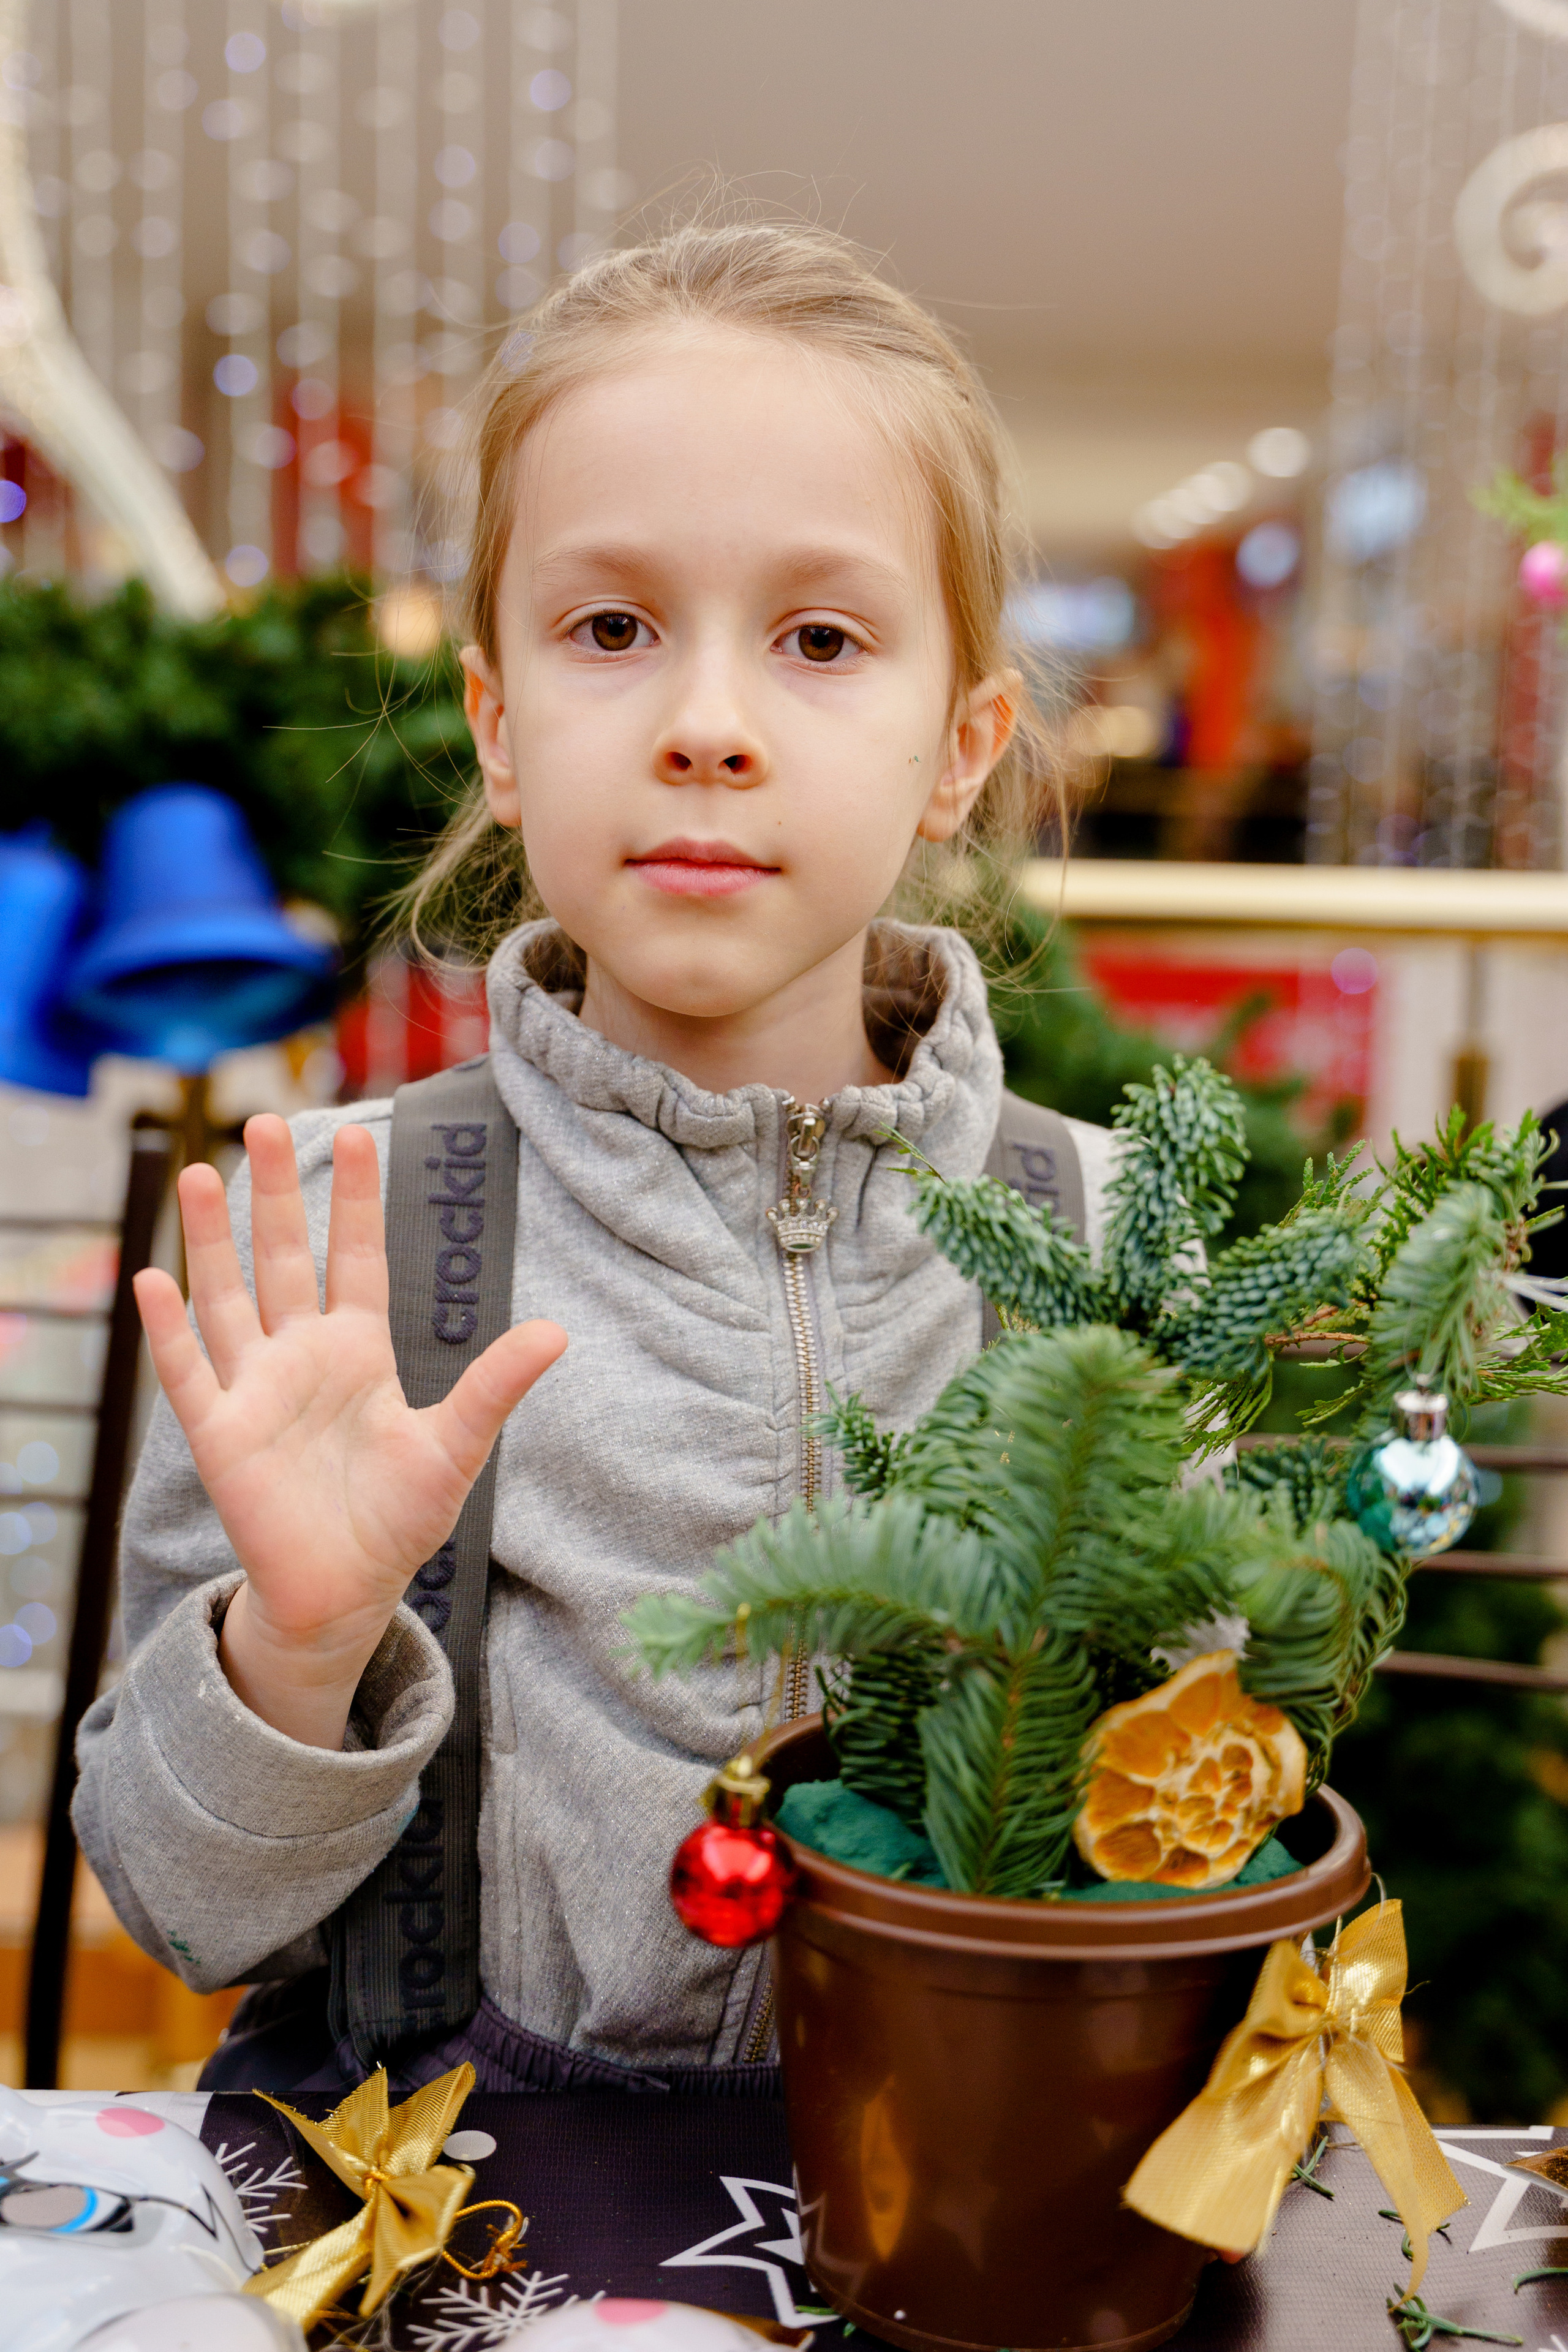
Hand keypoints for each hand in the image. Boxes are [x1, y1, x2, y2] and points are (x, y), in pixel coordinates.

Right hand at [134, 1115, 565, 1747]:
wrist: (345, 1593)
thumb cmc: (398, 1519)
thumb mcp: (455, 1446)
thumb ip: (495, 1386)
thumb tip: (559, 1333)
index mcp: (358, 1352)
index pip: (356, 1258)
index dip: (356, 1200)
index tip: (358, 1133)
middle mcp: (302, 1357)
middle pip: (286, 1258)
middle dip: (278, 1192)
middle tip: (265, 1120)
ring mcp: (256, 1390)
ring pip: (228, 1297)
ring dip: (212, 1239)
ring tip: (199, 1174)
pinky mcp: (221, 1434)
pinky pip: (189, 1372)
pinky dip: (168, 1329)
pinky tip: (152, 1279)